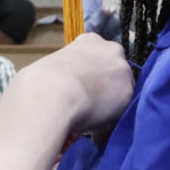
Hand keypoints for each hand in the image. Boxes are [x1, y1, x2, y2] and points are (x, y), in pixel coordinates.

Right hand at [19, 33, 133, 137]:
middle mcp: (111, 50)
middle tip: (88, 104)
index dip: (90, 72)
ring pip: (120, 90)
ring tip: (89, 121)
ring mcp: (123, 70)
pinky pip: (121, 111)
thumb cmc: (40, 81)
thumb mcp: (48, 67)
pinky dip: (110, 121)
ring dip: (109, 104)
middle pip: (113, 70)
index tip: (81, 85)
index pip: (97, 54)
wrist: (53, 95)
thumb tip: (56, 87)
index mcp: (89, 40)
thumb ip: (62, 72)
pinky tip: (94, 129)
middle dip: (104, 86)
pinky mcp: (129, 92)